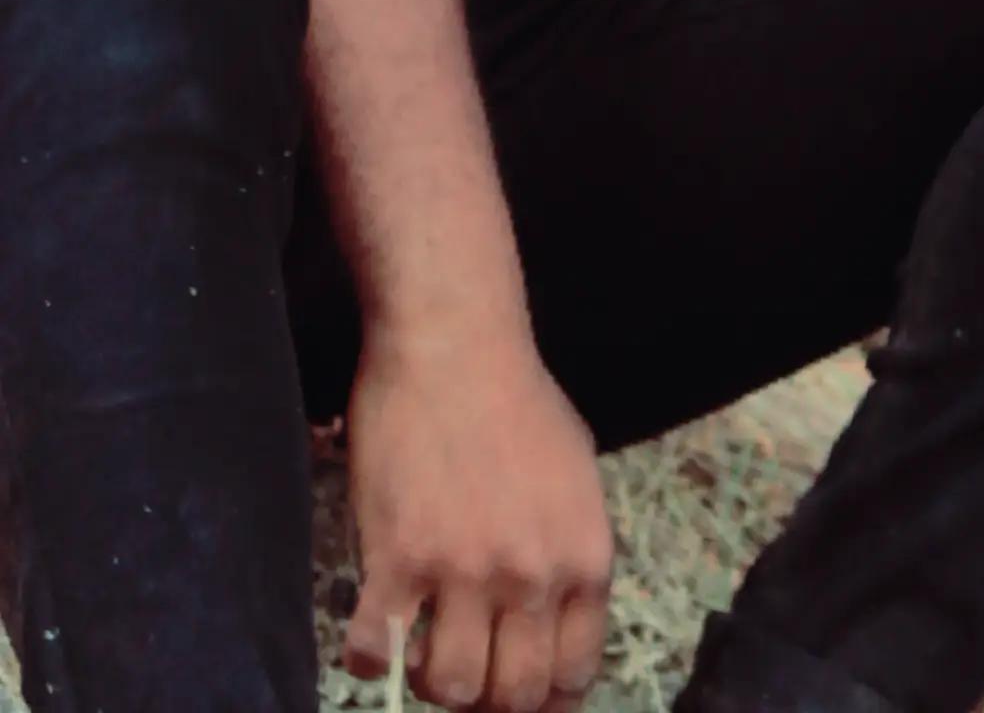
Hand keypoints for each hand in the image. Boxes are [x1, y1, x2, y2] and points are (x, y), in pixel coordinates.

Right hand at [341, 314, 613, 710]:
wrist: (452, 339)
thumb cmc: (515, 398)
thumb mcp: (575, 477)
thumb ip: (569, 554)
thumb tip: (554, 624)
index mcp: (583, 558)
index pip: (573, 678)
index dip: (541, 699)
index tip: (514, 693)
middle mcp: (531, 575)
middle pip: (512, 698)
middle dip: (486, 701)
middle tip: (462, 672)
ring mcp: (463, 571)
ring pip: (448, 687)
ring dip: (430, 682)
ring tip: (418, 651)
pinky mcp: (398, 557)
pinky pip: (376, 652)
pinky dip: (368, 659)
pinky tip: (371, 632)